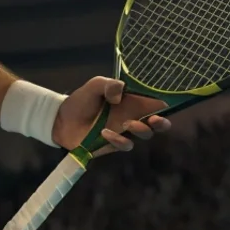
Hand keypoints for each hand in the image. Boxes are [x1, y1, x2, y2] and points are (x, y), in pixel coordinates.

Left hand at [55, 76, 169, 155]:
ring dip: (140, 129)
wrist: (62, 120)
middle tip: (155, 120)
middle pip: (158, 123)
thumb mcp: (95, 85)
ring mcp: (125, 132)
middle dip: (162, 123)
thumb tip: (120, 95)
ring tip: (127, 124)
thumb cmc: (81, 100)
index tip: (167, 103)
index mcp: (132, 101)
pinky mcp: (115, 145)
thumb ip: (109, 85)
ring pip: (145, 134)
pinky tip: (105, 133)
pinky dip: (119, 139)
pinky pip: (126, 145)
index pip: (154, 102)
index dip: (165, 103)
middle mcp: (133, 116)